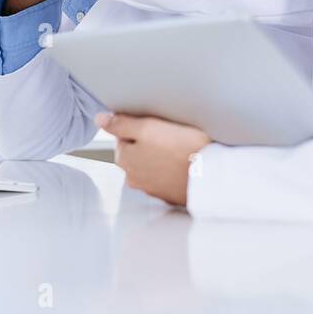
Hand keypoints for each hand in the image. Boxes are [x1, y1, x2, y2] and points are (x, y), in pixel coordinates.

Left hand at [95, 112, 210, 206]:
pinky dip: (172, 169)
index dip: (141, 126)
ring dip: (162, 156)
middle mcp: (133, 178)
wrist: (213, 175)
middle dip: (150, 142)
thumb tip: (99, 119)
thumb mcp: (149, 127)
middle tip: (171, 134)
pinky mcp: (170, 194)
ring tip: (180, 147)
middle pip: (137, 151)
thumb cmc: (182, 148)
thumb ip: (121, 123)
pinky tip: (185, 161)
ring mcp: (152, 189)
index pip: (124, 135)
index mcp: (124, 159)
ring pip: (152, 164)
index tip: (157, 124)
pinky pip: (167, 176)